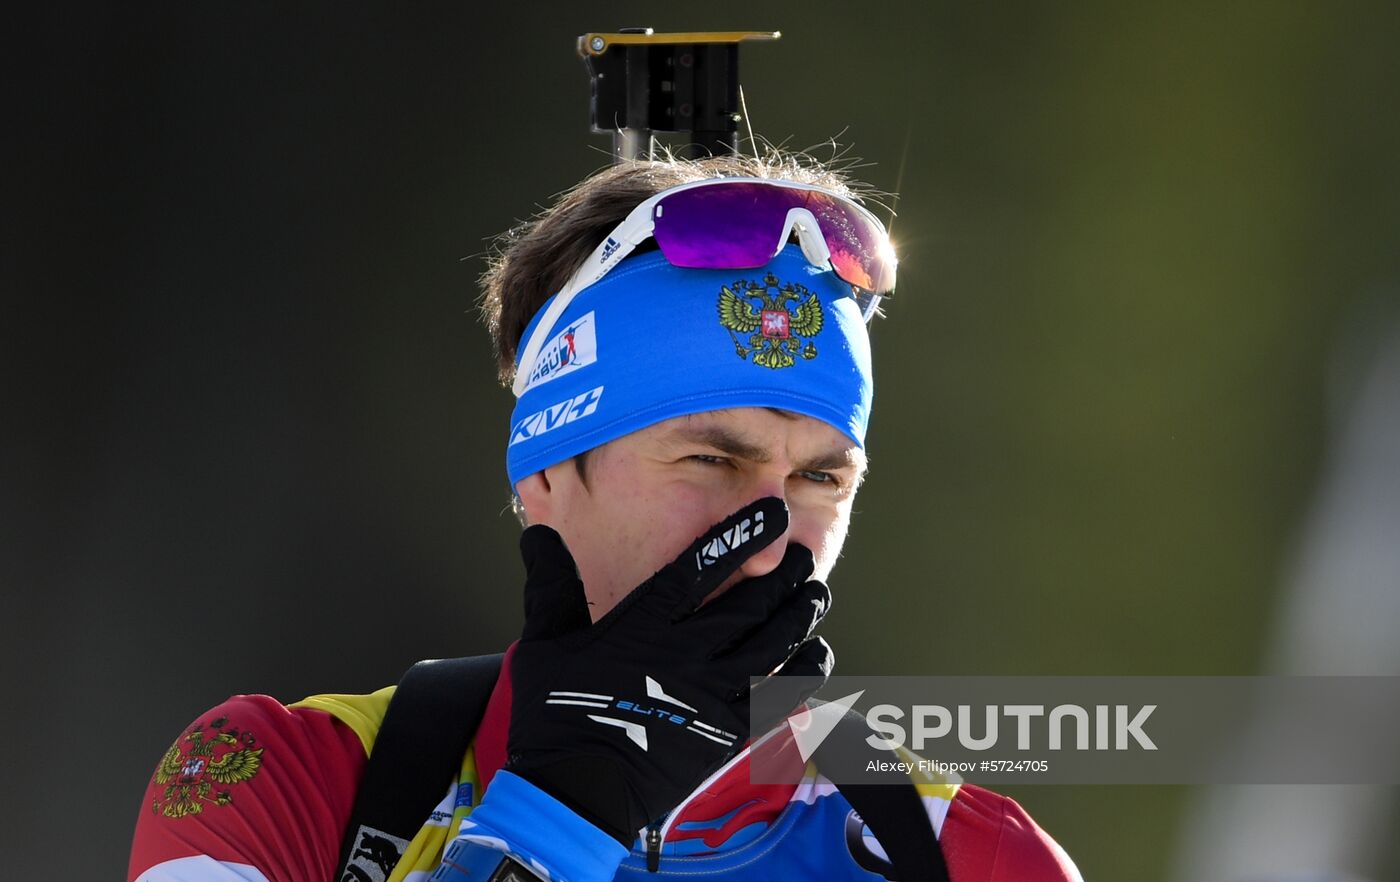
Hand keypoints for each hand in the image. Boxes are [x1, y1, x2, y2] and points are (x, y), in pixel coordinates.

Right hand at [503, 497, 831, 844]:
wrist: (574, 792)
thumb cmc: (553, 714)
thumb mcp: (544, 643)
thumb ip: (551, 585)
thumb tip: (539, 534)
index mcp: (643, 626)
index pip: (702, 566)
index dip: (741, 535)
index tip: (773, 512)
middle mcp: (684, 655)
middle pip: (751, 604)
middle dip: (784, 575)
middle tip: (801, 556)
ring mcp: (710, 695)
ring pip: (773, 645)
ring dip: (800, 615)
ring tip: (816, 593)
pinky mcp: (726, 733)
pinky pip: (780, 695)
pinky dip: (805, 670)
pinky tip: (817, 651)